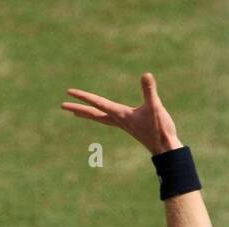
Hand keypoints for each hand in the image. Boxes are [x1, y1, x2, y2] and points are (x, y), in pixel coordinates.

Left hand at [62, 72, 181, 154]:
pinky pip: (109, 119)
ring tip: (76, 113)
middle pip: (93, 114)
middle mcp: (118, 120)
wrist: (166, 150)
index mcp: (120, 114)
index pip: (98, 103)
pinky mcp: (130, 126)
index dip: (84, 96)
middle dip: (78, 109)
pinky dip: (101, 116)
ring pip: (100, 118)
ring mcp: (123, 124)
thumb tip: (146, 75)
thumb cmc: (160, 129)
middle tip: (62, 105)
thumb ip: (149, 91)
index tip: (69, 92)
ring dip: (88, 114)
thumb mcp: (155, 107)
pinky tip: (105, 114)